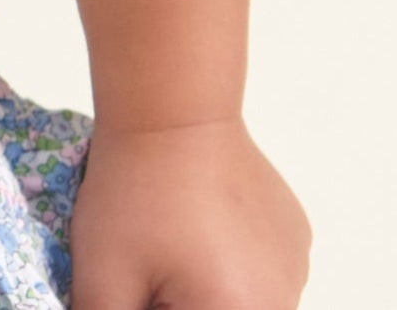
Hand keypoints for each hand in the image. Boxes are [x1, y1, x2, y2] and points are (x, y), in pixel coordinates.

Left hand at [68, 114, 310, 309]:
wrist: (170, 106)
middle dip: (179, 305)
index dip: (152, 308)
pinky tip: (200, 232)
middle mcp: (282, 301)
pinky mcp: (296, 236)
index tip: (141, 292)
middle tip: (151, 276)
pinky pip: (265, 278)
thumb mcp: (101, 281)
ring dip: (212, 296)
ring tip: (172, 250)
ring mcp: (295, 268)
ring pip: (247, 305)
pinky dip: (234, 272)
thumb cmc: (135, 192)